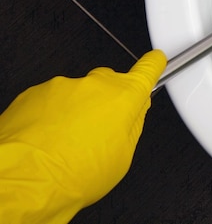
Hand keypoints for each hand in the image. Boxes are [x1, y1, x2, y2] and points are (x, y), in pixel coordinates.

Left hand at [0, 50, 165, 223]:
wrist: (27, 180)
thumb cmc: (75, 173)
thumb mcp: (122, 158)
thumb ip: (132, 127)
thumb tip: (134, 113)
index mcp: (124, 97)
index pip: (146, 70)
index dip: (152, 65)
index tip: (155, 60)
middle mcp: (95, 85)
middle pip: (109, 84)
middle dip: (108, 101)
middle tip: (100, 131)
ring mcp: (64, 86)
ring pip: (78, 94)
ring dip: (76, 112)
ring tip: (66, 144)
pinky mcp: (35, 93)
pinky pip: (51, 101)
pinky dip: (51, 116)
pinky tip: (47, 141)